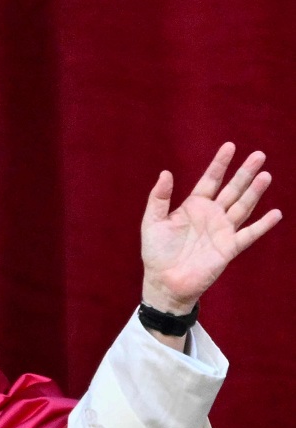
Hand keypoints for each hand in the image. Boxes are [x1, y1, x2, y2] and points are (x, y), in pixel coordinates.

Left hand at [141, 142, 281, 315]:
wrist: (164, 281)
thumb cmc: (156, 253)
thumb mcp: (152, 222)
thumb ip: (159, 198)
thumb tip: (165, 172)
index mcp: (193, 206)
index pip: (210, 180)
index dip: (219, 164)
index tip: (230, 146)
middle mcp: (211, 215)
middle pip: (231, 189)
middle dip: (244, 172)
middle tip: (259, 154)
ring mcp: (222, 231)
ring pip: (242, 207)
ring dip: (254, 192)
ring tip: (265, 175)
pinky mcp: (229, 248)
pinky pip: (249, 234)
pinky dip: (262, 225)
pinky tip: (275, 213)